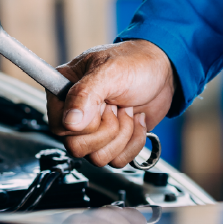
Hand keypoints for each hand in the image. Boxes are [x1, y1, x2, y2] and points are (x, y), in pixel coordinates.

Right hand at [48, 39, 175, 167]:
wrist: (163, 71)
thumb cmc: (134, 62)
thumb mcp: (109, 72)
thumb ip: (85, 94)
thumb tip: (70, 122)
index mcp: (64, 92)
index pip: (59, 127)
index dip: (86, 123)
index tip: (103, 104)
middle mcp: (74, 114)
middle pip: (77, 148)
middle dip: (107, 130)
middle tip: (116, 107)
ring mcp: (93, 131)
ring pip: (98, 158)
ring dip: (122, 134)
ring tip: (127, 110)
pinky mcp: (112, 142)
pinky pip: (117, 161)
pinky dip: (134, 141)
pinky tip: (135, 120)